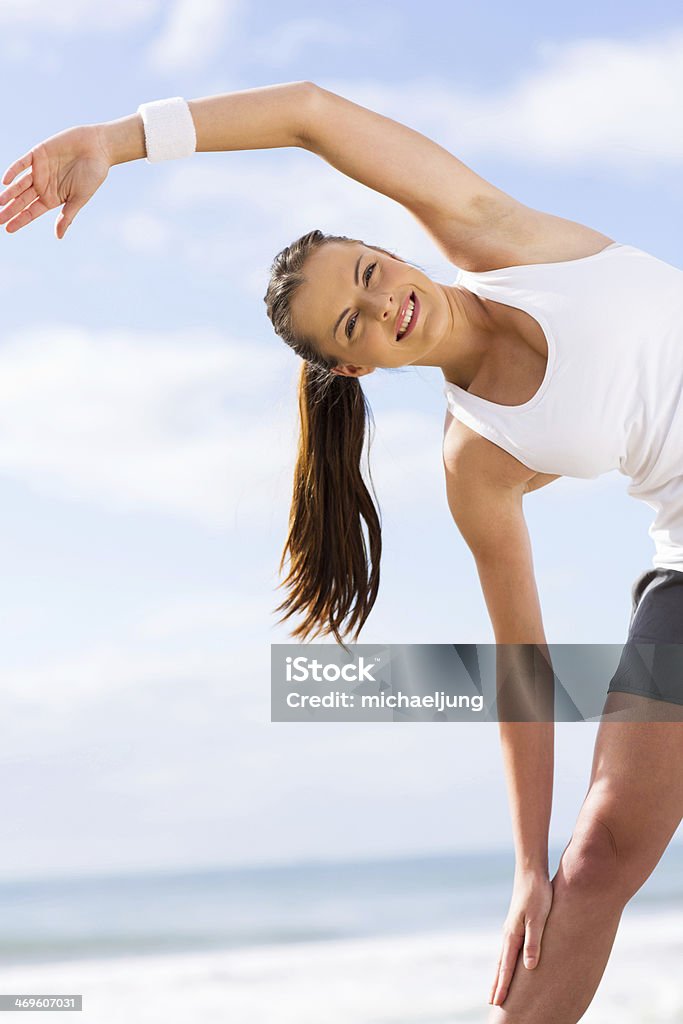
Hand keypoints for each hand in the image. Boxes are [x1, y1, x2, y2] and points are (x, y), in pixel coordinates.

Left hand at [0, 124, 110, 238]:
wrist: (98, 148)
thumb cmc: (92, 175)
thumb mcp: (80, 198)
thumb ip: (67, 216)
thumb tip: (58, 237)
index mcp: (52, 198)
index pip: (32, 212)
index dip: (20, 220)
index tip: (8, 229)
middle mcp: (43, 185)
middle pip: (22, 200)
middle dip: (10, 210)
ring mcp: (39, 170)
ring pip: (19, 184)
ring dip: (9, 193)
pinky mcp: (38, 154)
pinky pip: (22, 164)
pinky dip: (14, 171)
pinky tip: (6, 181)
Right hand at [489, 868, 552, 1006]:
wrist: (531, 872)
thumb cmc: (537, 894)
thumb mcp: (538, 919)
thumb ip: (534, 942)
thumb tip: (530, 967)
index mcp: (512, 935)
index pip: (506, 967)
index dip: (503, 986)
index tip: (497, 1003)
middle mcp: (509, 934)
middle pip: (501, 965)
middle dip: (497, 984)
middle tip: (492, 1003)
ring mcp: (511, 929)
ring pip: (503, 958)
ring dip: (500, 975)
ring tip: (497, 989)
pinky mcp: (517, 925)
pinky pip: (509, 950)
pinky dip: (506, 963)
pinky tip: (508, 965)